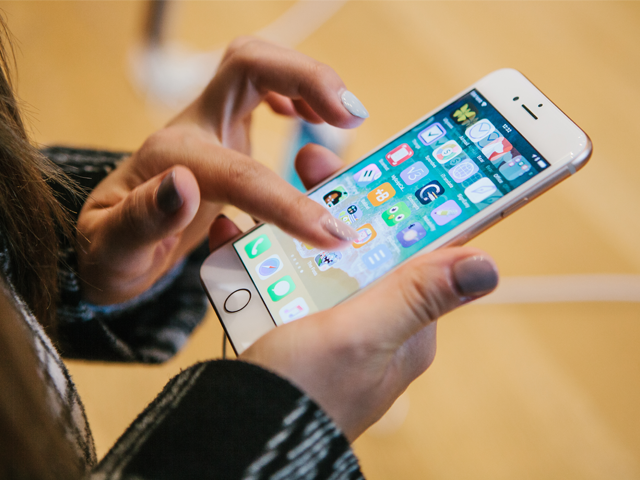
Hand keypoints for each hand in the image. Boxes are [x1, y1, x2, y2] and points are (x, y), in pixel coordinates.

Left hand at [76, 38, 367, 304]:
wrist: (106, 245)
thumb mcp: (113, 251)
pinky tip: (306, 114)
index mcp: (170, 160)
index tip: (331, 232)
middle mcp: (192, 132)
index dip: (289, 200)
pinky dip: (295, 93)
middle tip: (350, 115)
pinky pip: (263, 92)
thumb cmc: (111, 252)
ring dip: (307, 81)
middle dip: (305, 78)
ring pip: (258, 69)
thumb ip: (142, 221)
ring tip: (344, 116)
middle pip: (247, 66)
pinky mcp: (225, 137)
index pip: (241, 172)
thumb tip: (184, 184)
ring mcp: (209, 129)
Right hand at [211, 146, 499, 441]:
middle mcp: (374, 324)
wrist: (234, 440)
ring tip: (271, 196)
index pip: (417, 250)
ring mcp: (330, 326)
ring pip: (320, 259)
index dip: (403, 205)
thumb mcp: (362, 336)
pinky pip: (284, 281)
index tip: (383, 164)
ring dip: (296, 228)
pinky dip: (264, 258)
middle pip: (364, 247)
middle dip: (338, 206)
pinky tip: (241, 239)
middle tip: (310, 166)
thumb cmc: (304, 395)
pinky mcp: (292, 329)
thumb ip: (416, 295)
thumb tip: (487, 265)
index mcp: (405, 325)